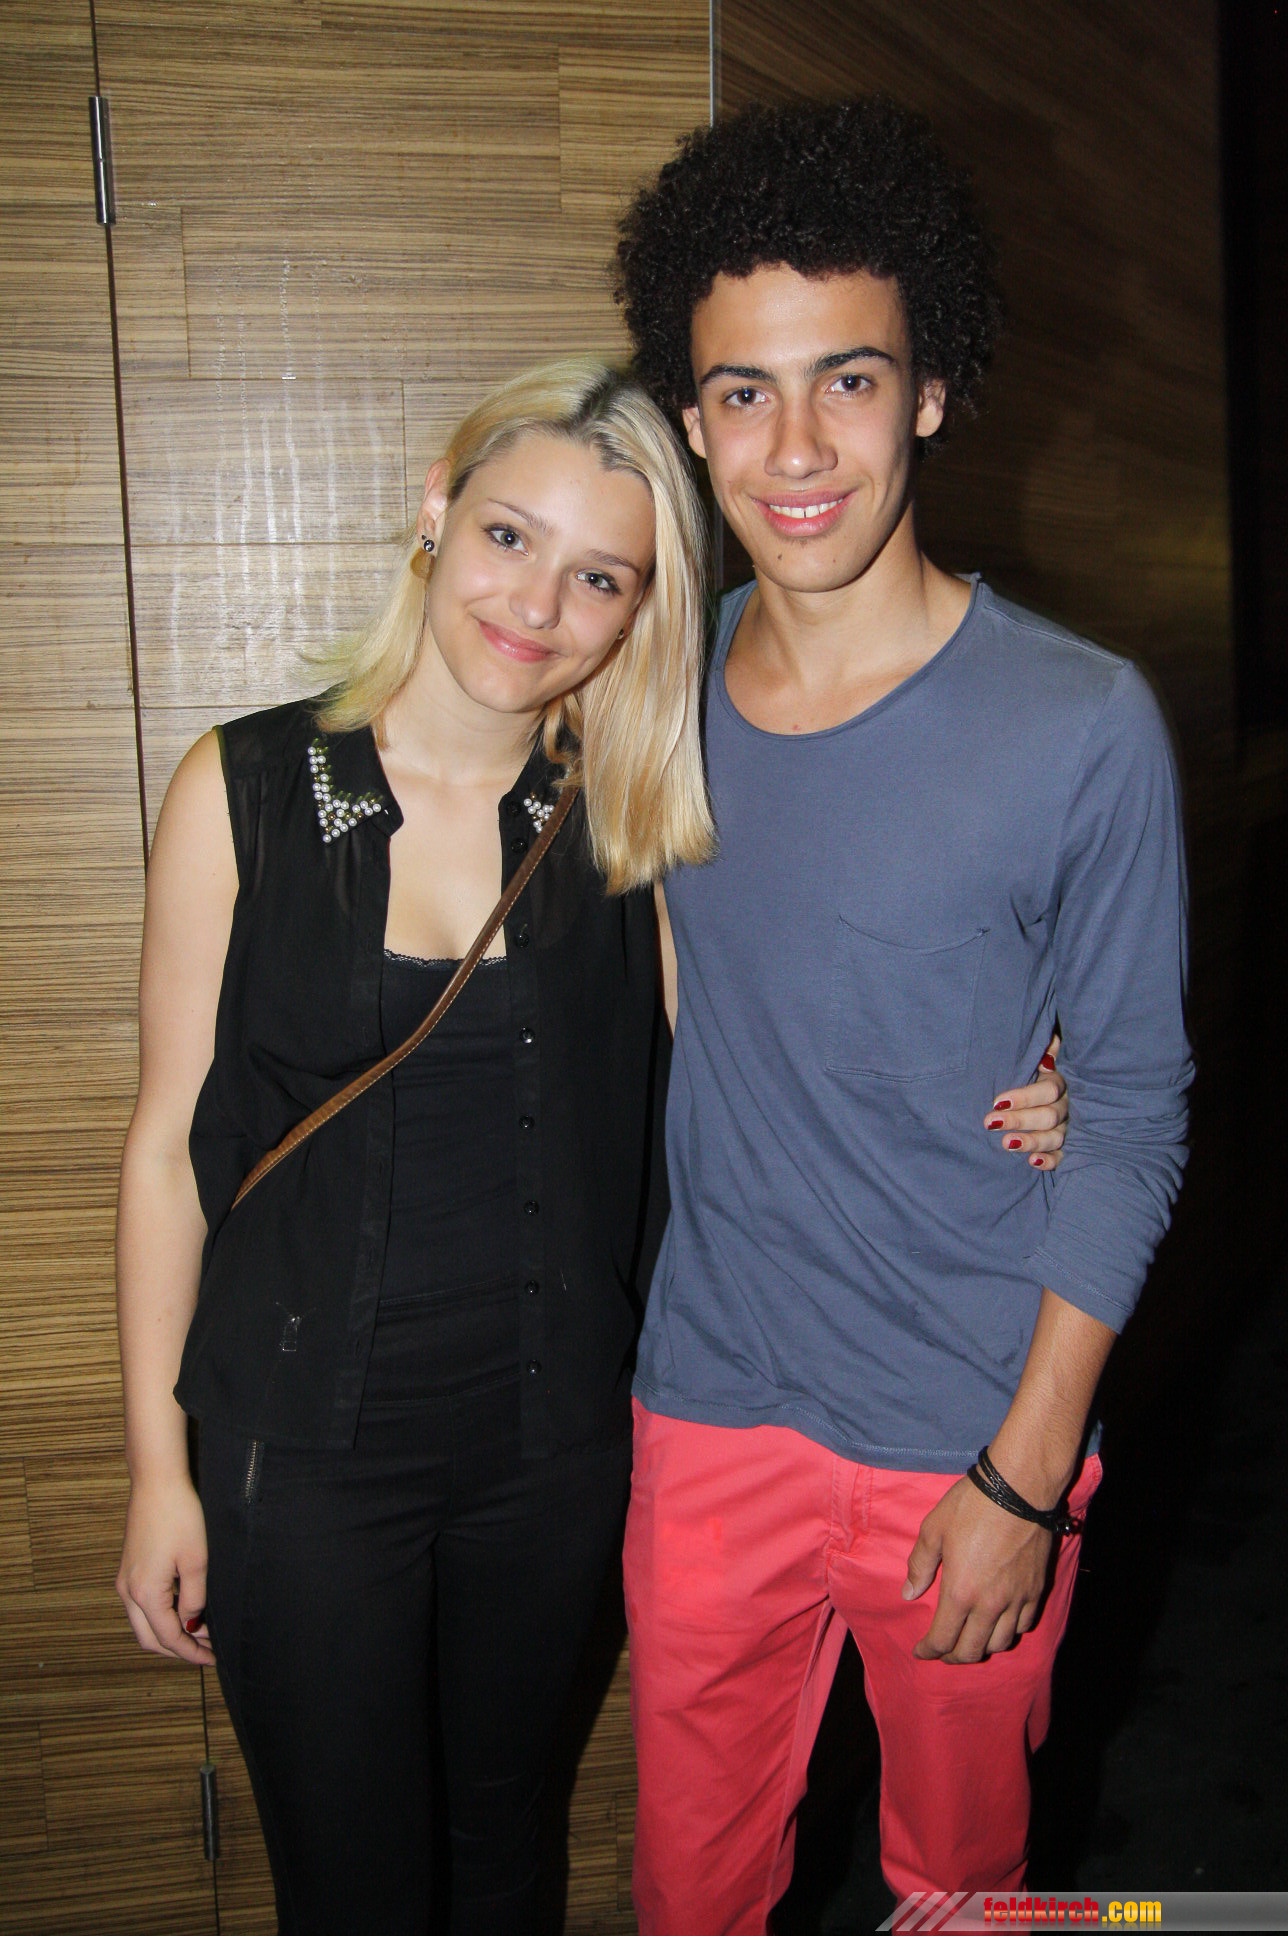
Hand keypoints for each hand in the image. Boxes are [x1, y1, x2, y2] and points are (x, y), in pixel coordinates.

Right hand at [116, 1476, 212, 1664]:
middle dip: (177, 1649)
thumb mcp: (196, 1561)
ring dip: (168, 1633)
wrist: (156, 1483)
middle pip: (149, 1638)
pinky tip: (184, 1611)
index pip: (168, 1637)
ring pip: (143, 1624)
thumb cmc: (179, 1516)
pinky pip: (141, 1606)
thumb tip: (193, 1624)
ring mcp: (124, 1581)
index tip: (212, 1658)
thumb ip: (194, 1599)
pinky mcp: (128, 1570)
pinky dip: (160, 1616)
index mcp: (144, 1593)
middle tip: (207, 1651)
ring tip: (200, 1633)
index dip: (190, 1652)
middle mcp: (128, 1592)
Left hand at [903, 1476, 1052, 1662]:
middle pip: (972, 1650)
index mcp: (960, 1591)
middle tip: (943, 1652)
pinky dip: (1008, 1632)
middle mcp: (990, 1604)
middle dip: (953, 1657)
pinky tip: (999, 1624)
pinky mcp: (1036, 1590)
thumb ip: (920, 1564)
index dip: (929, 1651)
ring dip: (981, 1648)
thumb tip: (909, 1594)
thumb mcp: (934, 1529)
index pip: (943, 1638)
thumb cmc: (972, 1505)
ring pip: (999, 1643)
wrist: (1019, 1489)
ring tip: (970, 1640)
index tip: (921, 1651)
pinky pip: (1022, 1626)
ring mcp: (1016, 1599)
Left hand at [985, 1030, 1067, 1170]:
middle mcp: (1066, 1105)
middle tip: (991, 1123)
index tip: (997, 1102)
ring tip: (1006, 1143)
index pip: (1048, 1091)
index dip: (1024, 1097)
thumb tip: (1049, 1044)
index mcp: (1060, 1081)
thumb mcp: (1037, 1054)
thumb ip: (1044, 1048)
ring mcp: (1067, 1126)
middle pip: (1049, 1115)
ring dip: (1032, 1141)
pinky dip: (1050, 1160)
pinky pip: (1062, 1156)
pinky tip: (1033, 1162)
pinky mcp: (1065, 1145)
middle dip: (1020, 1120)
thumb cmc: (1031, 1068)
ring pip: (1055, 1137)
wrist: (1037, 1085)